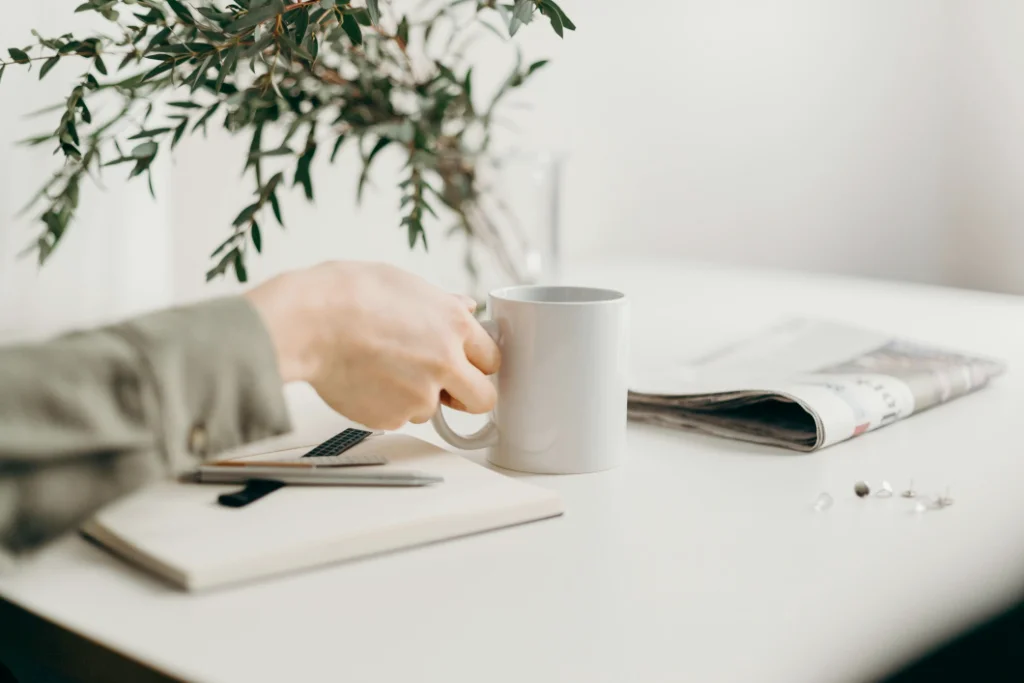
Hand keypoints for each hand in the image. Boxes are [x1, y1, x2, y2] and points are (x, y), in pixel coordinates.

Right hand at [245, 261, 499, 429]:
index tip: (468, 365)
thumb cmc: (347, 295)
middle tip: (447, 388)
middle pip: (483, 399)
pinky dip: (385, 405)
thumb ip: (442, 302)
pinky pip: (398, 417)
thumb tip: (466, 307)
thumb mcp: (404, 283)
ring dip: (416, 397)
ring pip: (433, 409)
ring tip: (382, 369)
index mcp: (454, 325)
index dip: (478, 362)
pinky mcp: (391, 417)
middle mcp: (445, 362)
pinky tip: (365, 380)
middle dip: (468, 396)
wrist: (307, 323)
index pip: (492, 359)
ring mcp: (420, 395)